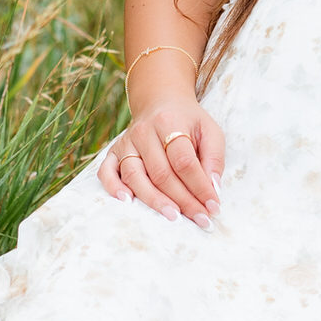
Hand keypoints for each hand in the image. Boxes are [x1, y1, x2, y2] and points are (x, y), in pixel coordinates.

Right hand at [99, 100, 224, 226]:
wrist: (160, 101)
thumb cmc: (188, 121)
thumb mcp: (210, 131)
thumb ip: (214, 158)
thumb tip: (213, 189)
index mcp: (170, 122)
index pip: (184, 161)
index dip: (199, 186)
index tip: (213, 206)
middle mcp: (144, 132)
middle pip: (161, 173)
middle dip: (183, 200)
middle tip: (200, 219)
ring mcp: (126, 142)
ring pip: (135, 176)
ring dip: (154, 200)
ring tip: (173, 217)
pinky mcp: (114, 151)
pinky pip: (106, 171)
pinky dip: (113, 187)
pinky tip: (128, 201)